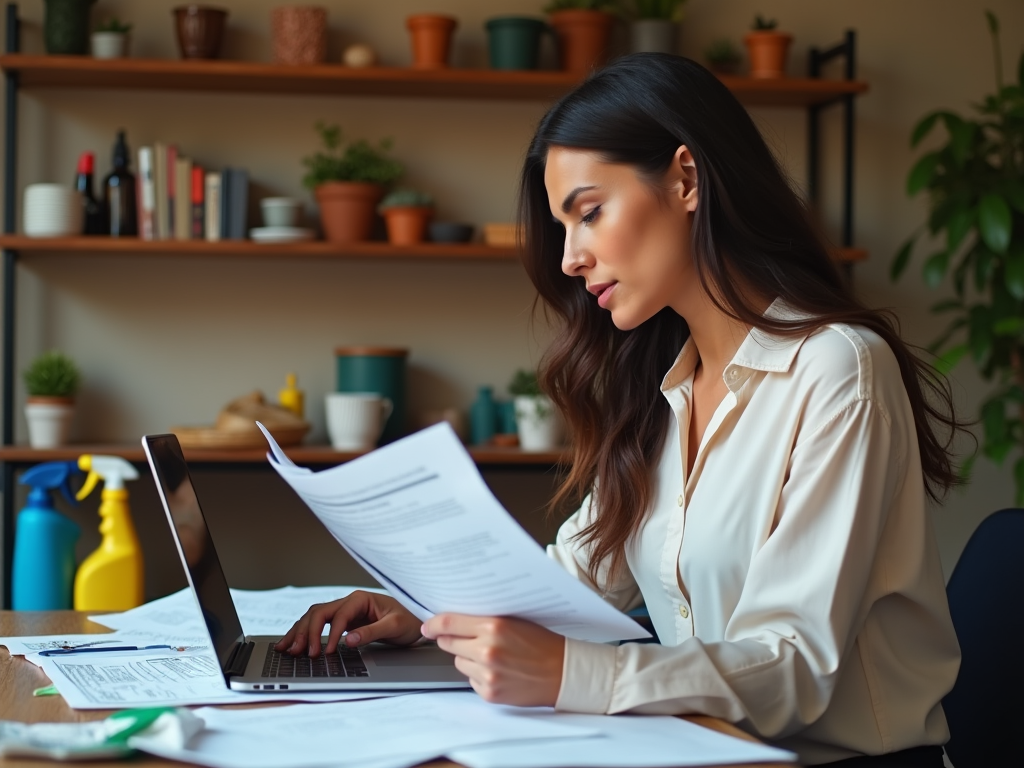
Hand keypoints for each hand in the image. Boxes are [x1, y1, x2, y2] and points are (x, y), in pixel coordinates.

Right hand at [275, 591, 421, 656]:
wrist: (415, 620)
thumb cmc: (408, 620)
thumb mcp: (394, 627)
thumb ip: (372, 632)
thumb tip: (348, 640)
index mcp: (361, 599)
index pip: (339, 615)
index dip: (331, 634)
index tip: (328, 652)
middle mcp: (349, 602)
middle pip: (319, 612)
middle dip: (306, 631)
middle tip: (299, 651)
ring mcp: (343, 612)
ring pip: (314, 617)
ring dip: (299, 632)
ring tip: (287, 648)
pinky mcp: (341, 622)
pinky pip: (318, 625)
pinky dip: (304, 633)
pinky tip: (293, 643)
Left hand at [421, 614, 564, 706]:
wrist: (562, 672)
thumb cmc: (542, 643)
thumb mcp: (514, 621)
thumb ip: (484, 620)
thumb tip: (452, 622)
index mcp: (494, 626)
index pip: (449, 623)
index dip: (433, 624)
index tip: (427, 626)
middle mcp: (487, 650)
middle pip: (448, 643)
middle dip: (454, 640)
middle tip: (469, 638)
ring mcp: (487, 674)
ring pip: (458, 662)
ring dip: (468, 658)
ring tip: (493, 656)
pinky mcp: (489, 692)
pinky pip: (470, 680)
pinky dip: (479, 675)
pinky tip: (499, 671)